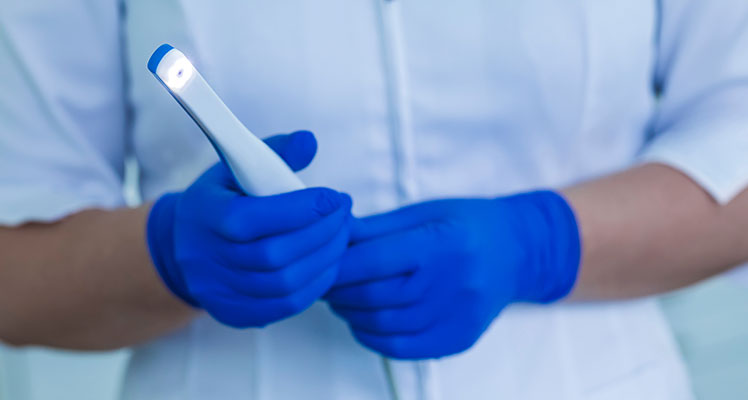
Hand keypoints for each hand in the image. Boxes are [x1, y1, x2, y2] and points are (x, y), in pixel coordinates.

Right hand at [147, 131, 352, 327]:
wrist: (184, 246)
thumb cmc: (223, 199)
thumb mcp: (238, 167)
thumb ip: (276, 152)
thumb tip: (309, 141)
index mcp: (205, 215)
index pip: (253, 218)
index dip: (301, 209)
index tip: (334, 197)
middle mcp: (207, 259)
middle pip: (274, 255)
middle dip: (321, 233)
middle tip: (345, 214)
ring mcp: (219, 291)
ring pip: (285, 284)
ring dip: (325, 259)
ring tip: (342, 235)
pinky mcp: (235, 313)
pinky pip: (285, 305)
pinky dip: (316, 284)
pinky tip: (329, 262)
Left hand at [325, 191, 579, 358]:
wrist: (516, 252)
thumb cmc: (467, 225)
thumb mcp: (423, 213)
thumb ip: (376, 228)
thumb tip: (331, 234)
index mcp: (441, 243)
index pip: (373, 261)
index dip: (338, 265)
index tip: (320, 261)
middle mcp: (452, 283)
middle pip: (373, 296)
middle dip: (338, 290)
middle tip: (324, 281)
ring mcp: (456, 316)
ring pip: (382, 325)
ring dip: (350, 314)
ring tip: (342, 299)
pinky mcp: (457, 339)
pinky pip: (401, 348)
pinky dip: (372, 336)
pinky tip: (364, 321)